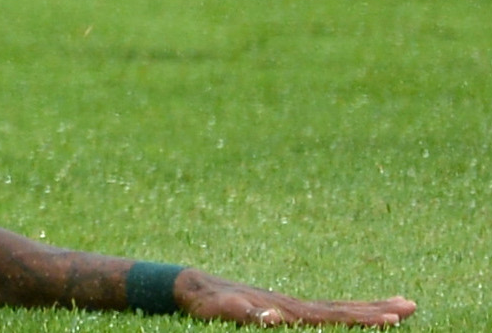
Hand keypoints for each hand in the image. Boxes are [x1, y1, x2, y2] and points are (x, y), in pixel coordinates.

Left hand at [180, 271, 414, 324]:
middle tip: (413, 304)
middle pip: (344, 307)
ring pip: (338, 307)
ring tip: (400, 304)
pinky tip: (355, 312)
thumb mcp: (220, 311)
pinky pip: (324, 310)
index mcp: (288, 309)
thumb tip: (272, 317)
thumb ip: (244, 314)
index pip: (334, 315)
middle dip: (379, 309)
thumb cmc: (205, 302)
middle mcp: (294, 305)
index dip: (363, 318)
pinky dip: (346, 311)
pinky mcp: (284, 308)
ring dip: (369, 307)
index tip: (393, 318)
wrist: (191, 286)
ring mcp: (291, 305)